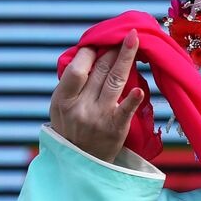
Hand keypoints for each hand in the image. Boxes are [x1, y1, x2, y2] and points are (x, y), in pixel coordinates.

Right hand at [50, 31, 143, 161]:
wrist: (81, 164)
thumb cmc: (72, 129)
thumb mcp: (61, 108)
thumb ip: (72, 84)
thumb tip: (91, 52)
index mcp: (62, 100)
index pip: (77, 69)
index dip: (89, 53)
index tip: (99, 43)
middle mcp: (79, 108)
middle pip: (99, 71)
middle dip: (112, 50)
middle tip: (124, 35)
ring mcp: (97, 118)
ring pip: (114, 81)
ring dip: (126, 58)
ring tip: (135, 39)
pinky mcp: (115, 129)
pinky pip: (124, 111)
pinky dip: (131, 101)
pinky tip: (139, 90)